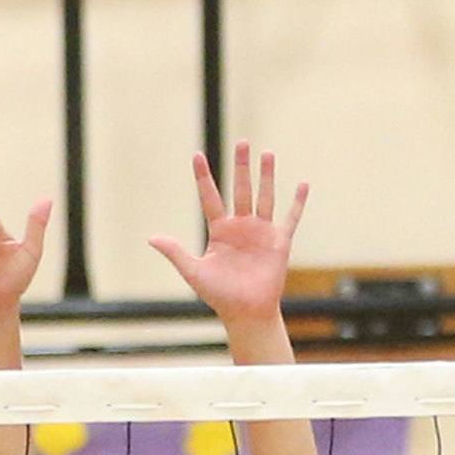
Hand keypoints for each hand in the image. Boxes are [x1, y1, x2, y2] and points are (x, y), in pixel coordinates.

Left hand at [149, 144, 306, 335]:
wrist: (246, 313)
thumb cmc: (219, 295)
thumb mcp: (194, 272)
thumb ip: (175, 252)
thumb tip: (151, 238)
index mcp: (219, 231)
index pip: (210, 197)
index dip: (203, 177)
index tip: (197, 155)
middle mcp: (241, 226)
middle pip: (240, 189)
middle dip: (241, 166)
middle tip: (243, 142)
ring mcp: (261, 232)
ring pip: (264, 196)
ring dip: (266, 176)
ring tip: (267, 154)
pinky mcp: (279, 241)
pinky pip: (291, 218)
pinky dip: (298, 202)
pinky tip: (303, 184)